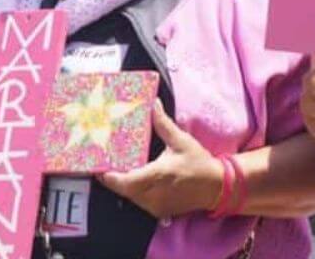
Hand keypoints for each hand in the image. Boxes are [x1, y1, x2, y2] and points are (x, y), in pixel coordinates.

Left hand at [97, 101, 224, 218]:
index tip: (98, 166)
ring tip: (115, 168)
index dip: (109, 177)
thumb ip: (163, 124)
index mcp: (158, 175)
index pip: (125, 182)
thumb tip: (153, 104)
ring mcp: (156, 205)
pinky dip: (133, 191)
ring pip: (130, 197)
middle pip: (123, 190)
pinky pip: (139, 201)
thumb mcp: (181, 140)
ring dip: (122, 184)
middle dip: (112, 178)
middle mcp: (154, 194)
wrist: (216, 187)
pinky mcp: (158, 211)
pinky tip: (132, 178)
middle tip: (103, 162)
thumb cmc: (198, 163)